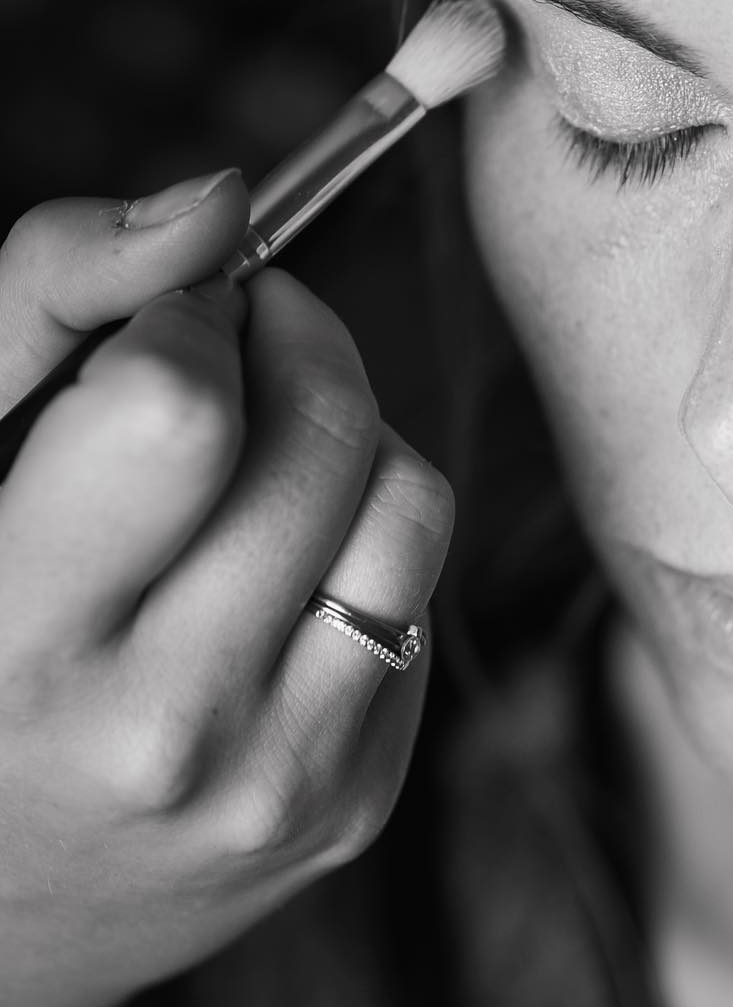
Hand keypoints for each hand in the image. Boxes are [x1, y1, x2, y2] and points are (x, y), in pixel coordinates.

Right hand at [0, 173, 453, 1006]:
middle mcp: (164, 731)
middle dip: (288, 335)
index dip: (182, 319)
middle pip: (324, 432)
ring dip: (346, 426)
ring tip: (256, 446)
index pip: (180, 409)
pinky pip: (419, 587)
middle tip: (228, 342)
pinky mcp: (354, 802)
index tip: (162, 323)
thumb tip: (217, 204)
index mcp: (25, 641)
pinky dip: (364, 530)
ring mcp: (279, 781)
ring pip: (407, 495)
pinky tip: (275, 557)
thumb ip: (50, 296)